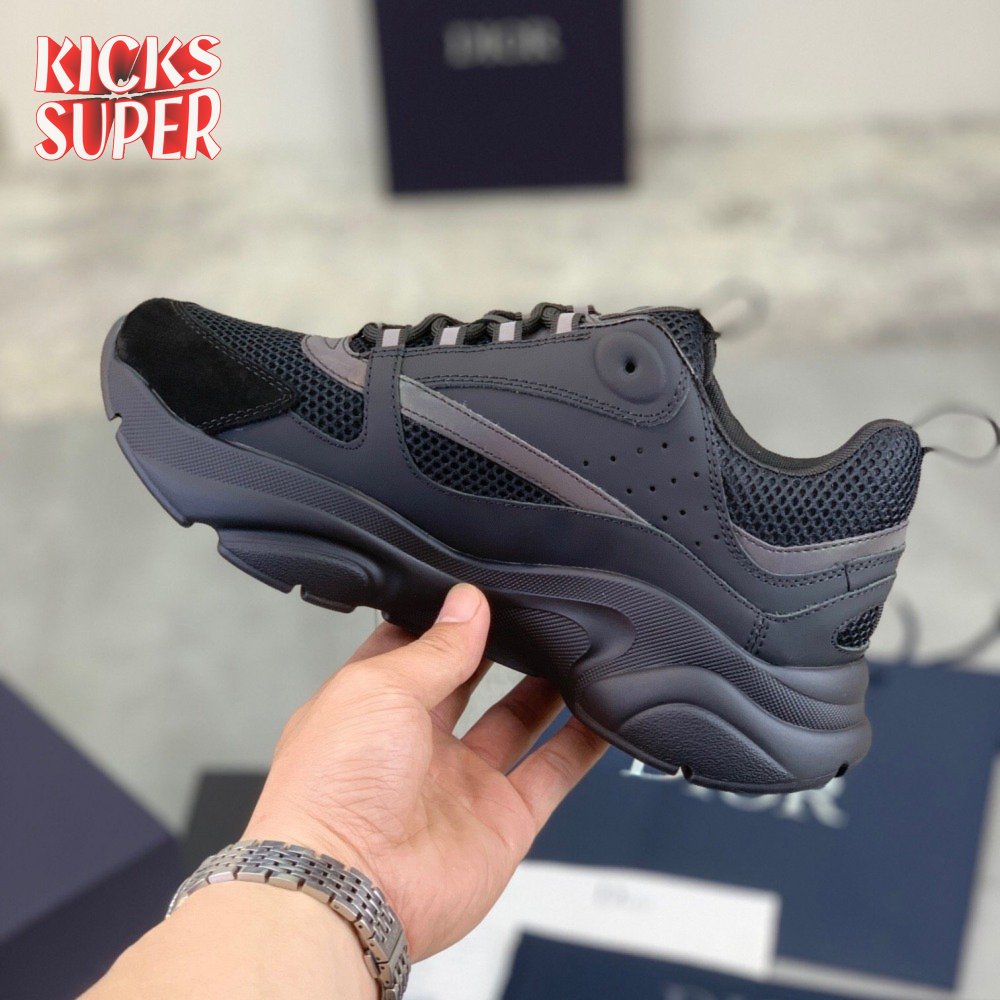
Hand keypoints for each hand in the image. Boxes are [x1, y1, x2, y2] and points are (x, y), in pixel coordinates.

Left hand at [243, 583, 607, 959]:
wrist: (348, 888)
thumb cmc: (332, 788)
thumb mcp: (381, 687)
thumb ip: (436, 648)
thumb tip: (466, 605)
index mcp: (374, 706)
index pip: (417, 650)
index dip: (448, 621)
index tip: (482, 594)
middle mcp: (416, 745)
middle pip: (471, 682)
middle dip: (500, 649)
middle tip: (534, 615)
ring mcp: (461, 784)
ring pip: (518, 721)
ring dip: (548, 688)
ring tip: (576, 647)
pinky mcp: (502, 821)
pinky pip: (553, 772)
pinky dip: (582, 743)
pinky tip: (603, 710)